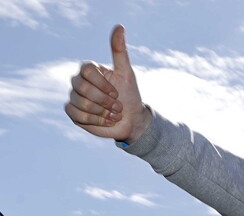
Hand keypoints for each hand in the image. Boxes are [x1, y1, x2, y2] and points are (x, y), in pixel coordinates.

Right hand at [65, 24, 150, 141]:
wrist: (131, 122)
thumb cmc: (130, 97)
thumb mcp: (127, 74)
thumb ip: (120, 52)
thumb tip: (120, 27)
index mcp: (90, 71)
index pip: (86, 70)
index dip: (102, 84)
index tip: (116, 93)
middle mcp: (79, 82)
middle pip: (82, 88)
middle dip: (104, 101)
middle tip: (118, 107)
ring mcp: (75, 96)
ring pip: (80, 102)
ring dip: (101, 113)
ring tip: (113, 115)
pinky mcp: (73, 112)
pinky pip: (75, 114)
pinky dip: (93, 120)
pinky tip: (104, 121)